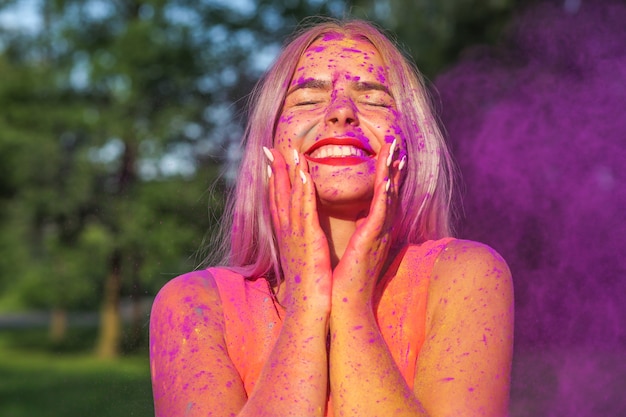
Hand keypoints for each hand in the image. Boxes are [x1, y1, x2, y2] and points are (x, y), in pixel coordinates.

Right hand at [266, 147, 332, 316]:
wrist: (309, 308)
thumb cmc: (308, 287)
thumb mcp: (302, 259)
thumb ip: (301, 244)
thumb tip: (302, 238)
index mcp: (287, 235)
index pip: (278, 202)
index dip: (274, 181)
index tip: (272, 162)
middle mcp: (287, 231)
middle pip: (278, 195)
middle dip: (275, 170)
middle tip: (270, 149)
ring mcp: (296, 234)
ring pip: (290, 197)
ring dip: (289, 173)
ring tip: (288, 151)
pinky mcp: (309, 238)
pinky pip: (305, 209)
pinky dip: (303, 190)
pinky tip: (304, 174)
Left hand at [331, 140, 403, 305]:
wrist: (347, 303)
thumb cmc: (350, 277)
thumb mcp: (357, 247)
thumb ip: (363, 231)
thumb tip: (361, 218)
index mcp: (376, 228)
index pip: (385, 195)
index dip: (389, 172)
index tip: (391, 151)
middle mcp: (382, 229)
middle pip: (391, 191)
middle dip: (395, 166)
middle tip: (397, 142)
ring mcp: (379, 234)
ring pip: (389, 197)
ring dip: (393, 173)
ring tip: (396, 151)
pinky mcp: (372, 241)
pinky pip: (380, 214)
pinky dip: (385, 195)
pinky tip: (388, 180)